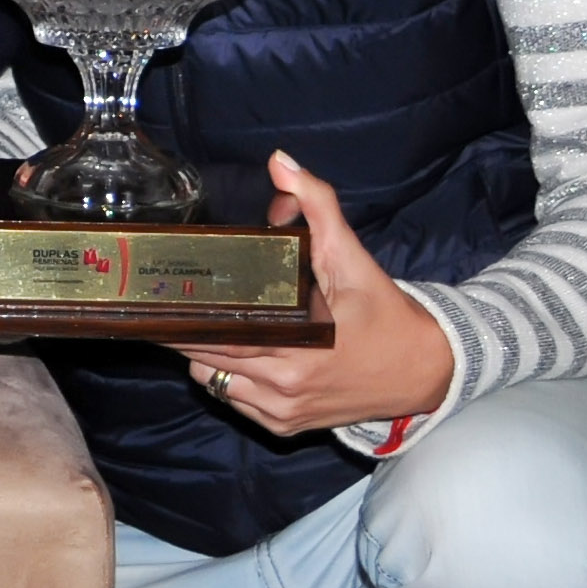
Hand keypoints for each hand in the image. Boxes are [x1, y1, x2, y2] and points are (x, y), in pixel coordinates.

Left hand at [171, 150, 456, 436]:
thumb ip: (318, 206)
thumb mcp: (352, 257)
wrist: (426, 371)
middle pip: (207, 356)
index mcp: (299, 347)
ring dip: (203, 353)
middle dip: (183, 329)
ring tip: (200, 321)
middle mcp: (285, 385)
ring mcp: (283, 411)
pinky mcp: (286, 425)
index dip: (185, 315)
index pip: (219, 334)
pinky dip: (225, 377)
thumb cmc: (384, 313)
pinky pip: (233, 400)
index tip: (160, 294)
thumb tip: (282, 162)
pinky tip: (232, 349)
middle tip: (163, 302)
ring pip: (213, 380)